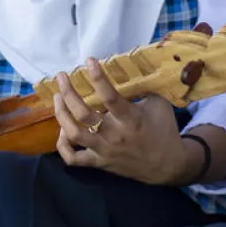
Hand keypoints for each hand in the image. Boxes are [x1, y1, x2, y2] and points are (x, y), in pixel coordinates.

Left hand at [53, 58, 199, 185]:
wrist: (168, 165)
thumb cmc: (163, 129)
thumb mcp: (158, 104)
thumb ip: (142, 87)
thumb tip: (128, 67)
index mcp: (130, 119)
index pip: (110, 97)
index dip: (98, 78)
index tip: (89, 61)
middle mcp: (114, 135)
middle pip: (83, 114)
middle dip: (69, 92)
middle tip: (62, 76)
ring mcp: (104, 150)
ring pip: (74, 133)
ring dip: (61, 114)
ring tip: (57, 97)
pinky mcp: (99, 162)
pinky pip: (73, 158)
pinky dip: (63, 146)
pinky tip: (63, 131)